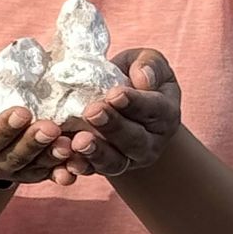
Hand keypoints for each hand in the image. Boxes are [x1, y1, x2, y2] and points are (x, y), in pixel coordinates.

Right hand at [0, 52, 88, 186]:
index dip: (3, 127)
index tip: (23, 112)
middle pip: (11, 156)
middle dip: (32, 143)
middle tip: (51, 129)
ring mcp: (12, 168)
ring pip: (32, 168)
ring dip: (51, 158)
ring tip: (67, 146)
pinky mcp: (33, 170)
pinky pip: (48, 174)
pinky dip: (62, 171)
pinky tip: (76, 166)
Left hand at [56, 49, 180, 179]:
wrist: (122, 102)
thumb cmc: (135, 77)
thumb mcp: (147, 62)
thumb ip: (149, 64)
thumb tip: (143, 78)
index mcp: (165, 114)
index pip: (153, 109)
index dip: (135, 103)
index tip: (114, 94)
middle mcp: (151, 142)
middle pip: (134, 139)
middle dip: (113, 127)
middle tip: (92, 112)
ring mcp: (128, 159)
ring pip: (115, 162)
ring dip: (96, 153)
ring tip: (79, 141)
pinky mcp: (104, 167)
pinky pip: (92, 171)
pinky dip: (80, 167)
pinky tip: (67, 162)